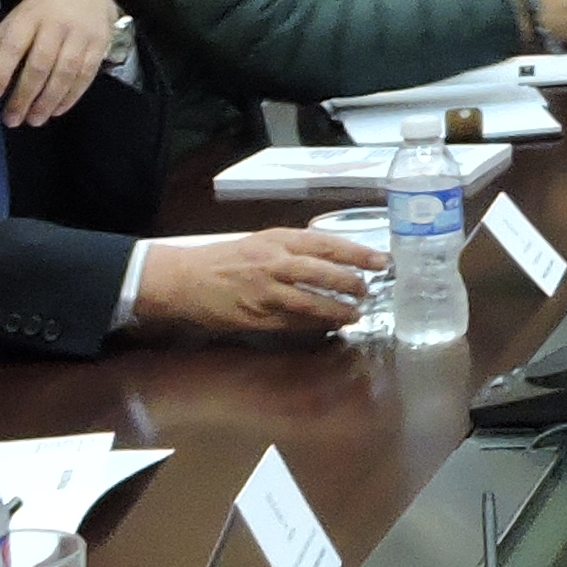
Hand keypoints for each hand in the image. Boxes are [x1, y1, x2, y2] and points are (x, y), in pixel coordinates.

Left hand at [0, 0, 118, 127]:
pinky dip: (71, 96)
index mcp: (30, 16)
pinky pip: (85, 75)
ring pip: (65, 72)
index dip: (2, 69)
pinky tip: (57, 110)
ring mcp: (80, 35)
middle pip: (41, 63)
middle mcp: (56, 24)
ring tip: (34, 120)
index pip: (14, 44)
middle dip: (25, 94)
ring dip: (48, 100)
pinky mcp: (99, 46)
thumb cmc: (45, 11)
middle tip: (11, 119)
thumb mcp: (15, 21)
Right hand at [134, 227, 384, 334]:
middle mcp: (274, 262)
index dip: (356, 253)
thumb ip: (294, 249)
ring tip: (355, 314)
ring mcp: (266, 291)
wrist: (186, 278)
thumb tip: (333, 259)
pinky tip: (328, 327)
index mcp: (277, 239)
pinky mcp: (258, 316)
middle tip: (368, 291)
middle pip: (323, 272)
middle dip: (351, 283)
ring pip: (311, 302)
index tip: (380, 261)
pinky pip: (293, 323)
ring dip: (337, 310)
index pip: (326, 244)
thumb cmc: (226, 258)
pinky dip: (314, 325)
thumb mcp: (262, 242)